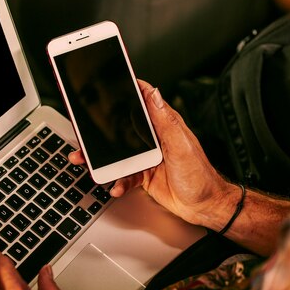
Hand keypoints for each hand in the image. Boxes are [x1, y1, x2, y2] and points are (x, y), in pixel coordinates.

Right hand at [69, 79, 233, 226]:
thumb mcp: (181, 145)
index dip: (130, 91)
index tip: (114, 82)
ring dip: (102, 160)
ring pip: (118, 154)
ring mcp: (147, 158)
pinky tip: (115, 186)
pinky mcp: (144, 175)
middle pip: (123, 129)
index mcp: (165, 126)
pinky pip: (124, 176)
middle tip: (85, 133)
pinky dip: (118, 182)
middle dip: (102, 132)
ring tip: (89, 163)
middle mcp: (155, 139)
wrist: (204, 207)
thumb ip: (166, 120)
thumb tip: (154, 93)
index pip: (145, 102)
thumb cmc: (200, 176)